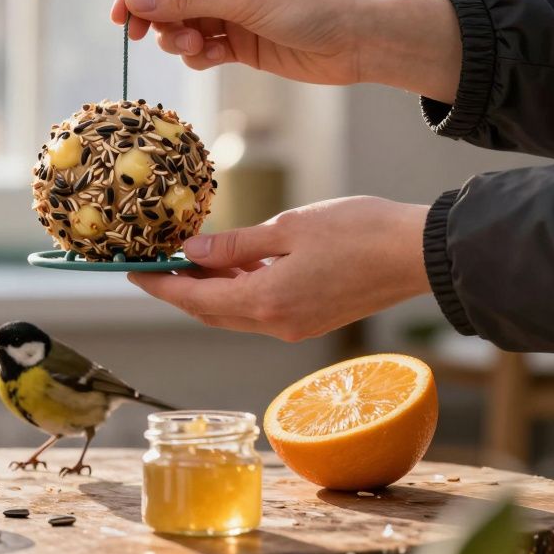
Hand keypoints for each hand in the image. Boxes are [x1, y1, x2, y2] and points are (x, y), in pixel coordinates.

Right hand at [110, 0, 460, 102]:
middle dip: (160, 19)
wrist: (358, 40)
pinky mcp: (240, 43)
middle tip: (152, 38)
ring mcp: (233, 13)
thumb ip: (187, 0)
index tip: (121, 17)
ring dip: (179, 40)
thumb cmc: (311, 5)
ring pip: (183, 27)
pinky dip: (199, 57)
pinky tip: (213, 60)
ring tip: (197, 49)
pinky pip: (202, 49)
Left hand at [128, 197, 429, 341]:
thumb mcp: (287, 227)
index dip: (161, 286)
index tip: (134, 272)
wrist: (419, 254)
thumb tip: (191, 250)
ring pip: (236, 311)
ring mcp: (295, 326)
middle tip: (155, 265)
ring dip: (211, 287)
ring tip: (192, 255)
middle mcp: (276, 324)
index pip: (194, 298)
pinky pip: (261, 308)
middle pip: (210, 311)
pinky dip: (241, 288)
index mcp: (265, 302)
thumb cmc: (358, 232)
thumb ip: (235, 243)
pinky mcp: (311, 319)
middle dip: (180, 289)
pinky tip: (235, 262)